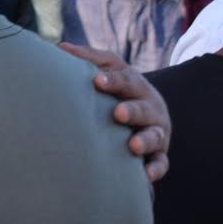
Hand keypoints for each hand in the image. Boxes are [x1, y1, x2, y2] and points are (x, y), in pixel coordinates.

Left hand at [60, 43, 170, 181]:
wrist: (147, 109)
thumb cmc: (118, 88)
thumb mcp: (109, 69)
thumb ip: (89, 59)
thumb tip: (61, 47)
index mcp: (136, 85)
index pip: (126, 80)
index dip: (113, 81)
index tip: (96, 81)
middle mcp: (150, 107)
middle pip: (144, 108)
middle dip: (133, 110)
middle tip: (118, 113)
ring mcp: (157, 131)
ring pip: (155, 136)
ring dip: (145, 140)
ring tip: (134, 146)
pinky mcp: (159, 153)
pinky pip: (161, 162)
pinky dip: (155, 169)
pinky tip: (146, 176)